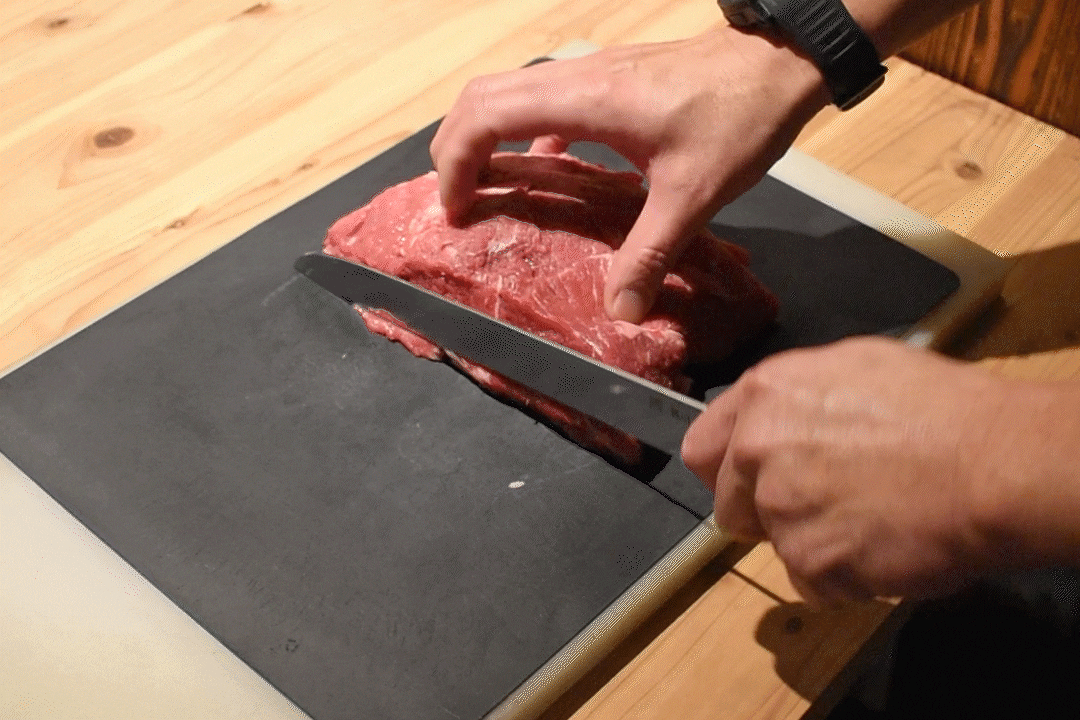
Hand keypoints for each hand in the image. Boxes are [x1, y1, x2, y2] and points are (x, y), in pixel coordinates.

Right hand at [430, 27, 828, 321]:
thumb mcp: (692, 195)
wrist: (779, 62)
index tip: (457, 208)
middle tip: (457, 202)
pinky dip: (523, 132)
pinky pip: (543, 100)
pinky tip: (549, 171)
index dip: (457, 162)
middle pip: (481, 96)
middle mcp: (576, 77)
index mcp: (584, 100)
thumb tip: (619, 310)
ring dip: (483, 135)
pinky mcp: (608, 79)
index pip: (487, 116)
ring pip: (507, 91)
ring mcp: (591, 73)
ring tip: (484, 188)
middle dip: (455, 147)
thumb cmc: (738, 117)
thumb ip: (650, 254)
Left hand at [681, 337, 1015, 603]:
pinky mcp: (808, 562)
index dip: (728, 471)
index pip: (703, 449)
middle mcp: (756, 449)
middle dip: (765, 513)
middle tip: (823, 505)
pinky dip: (842, 576)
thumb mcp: (857, 367)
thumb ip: (797, 399)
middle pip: (729, 505)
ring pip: (776, 544)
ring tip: (870, 519)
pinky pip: (812, 582)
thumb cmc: (942, 409)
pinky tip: (882, 546)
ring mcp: (779, 509)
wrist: (993, 464)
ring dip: (813, 543)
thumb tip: (781, 421)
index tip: (750, 483)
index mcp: (764, 394)